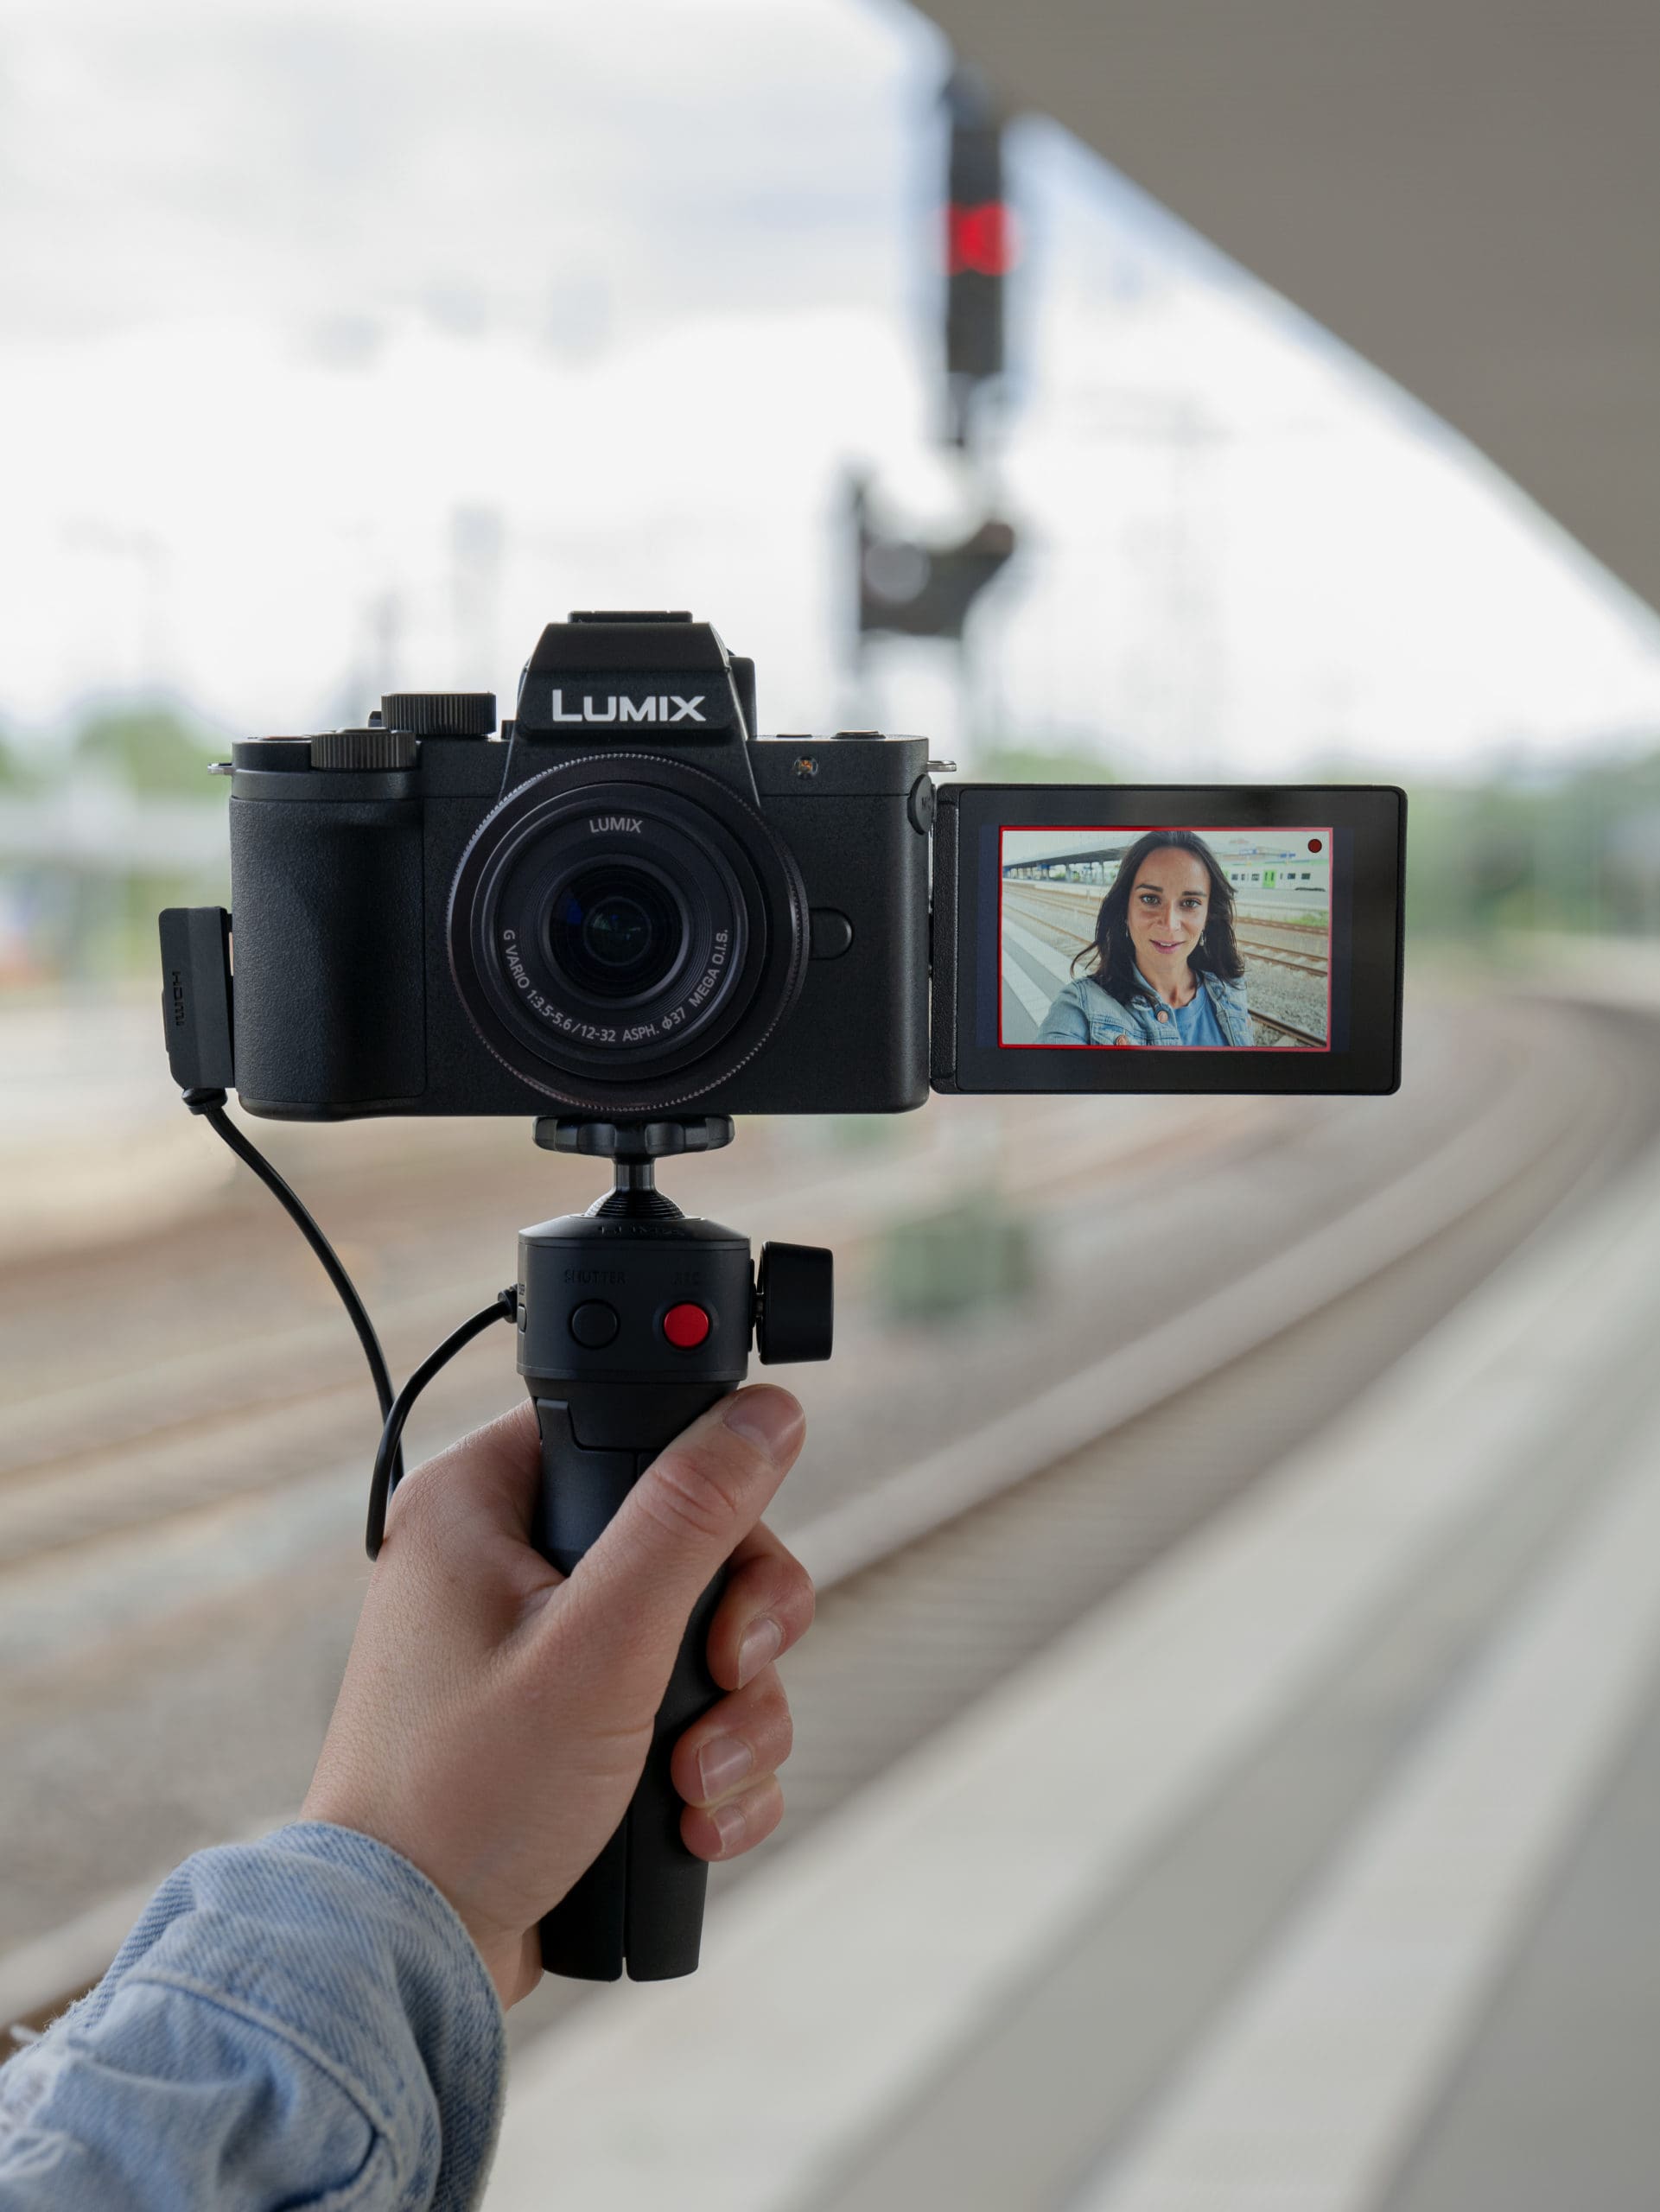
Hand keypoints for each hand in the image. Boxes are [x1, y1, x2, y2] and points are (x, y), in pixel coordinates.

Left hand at [301, 1387, 810, 2005]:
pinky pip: (679, 1711)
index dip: (703, 1487)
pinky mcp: (567, 1724)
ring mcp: (536, 1647)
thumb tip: (765, 1411)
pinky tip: (691, 1821)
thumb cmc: (468, 1796)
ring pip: (701, 1637)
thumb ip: (691, 1518)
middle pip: (692, 1541)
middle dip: (739, 1634)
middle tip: (729, 1676)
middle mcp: (504, 1559)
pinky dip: (707, 1767)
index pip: (630, 1430)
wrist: (409, 1955)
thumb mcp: (601, 1643)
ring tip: (694, 1784)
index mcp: (481, 1502)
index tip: (727, 1564)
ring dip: (733, 1717)